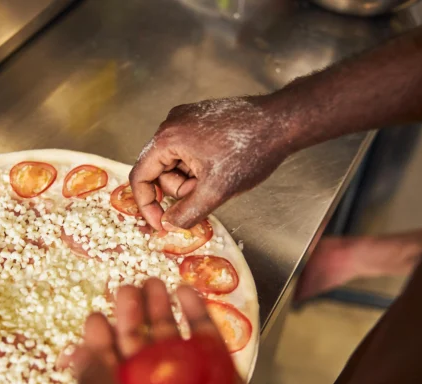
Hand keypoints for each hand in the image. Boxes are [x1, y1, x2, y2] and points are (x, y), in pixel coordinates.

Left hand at [68, 278, 376, 383]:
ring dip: (162, 318)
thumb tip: (77, 362)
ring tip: (153, 283)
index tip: (94, 317)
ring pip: (175, 356)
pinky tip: (190, 295)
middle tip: (125, 291)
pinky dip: (200, 324)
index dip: (98, 354)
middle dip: (130, 326)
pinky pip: (213, 354)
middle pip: (139, 367)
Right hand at [130, 96, 294, 229]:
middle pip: (160, 172)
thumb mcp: (216, 191)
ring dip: (193, 179)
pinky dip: (201, 167)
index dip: (147, 205)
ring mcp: (186, 120)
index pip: (141, 176)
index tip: (160, 223)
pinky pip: (189, 153)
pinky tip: (222, 166)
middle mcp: (171, 124)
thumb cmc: (251, 150)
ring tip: (220, 176)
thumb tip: (168, 225)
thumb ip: (187, 213)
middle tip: (207, 191)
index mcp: (167, 138)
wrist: (281, 123)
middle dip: (182, 189)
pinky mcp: (200, 121)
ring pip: (176, 165)